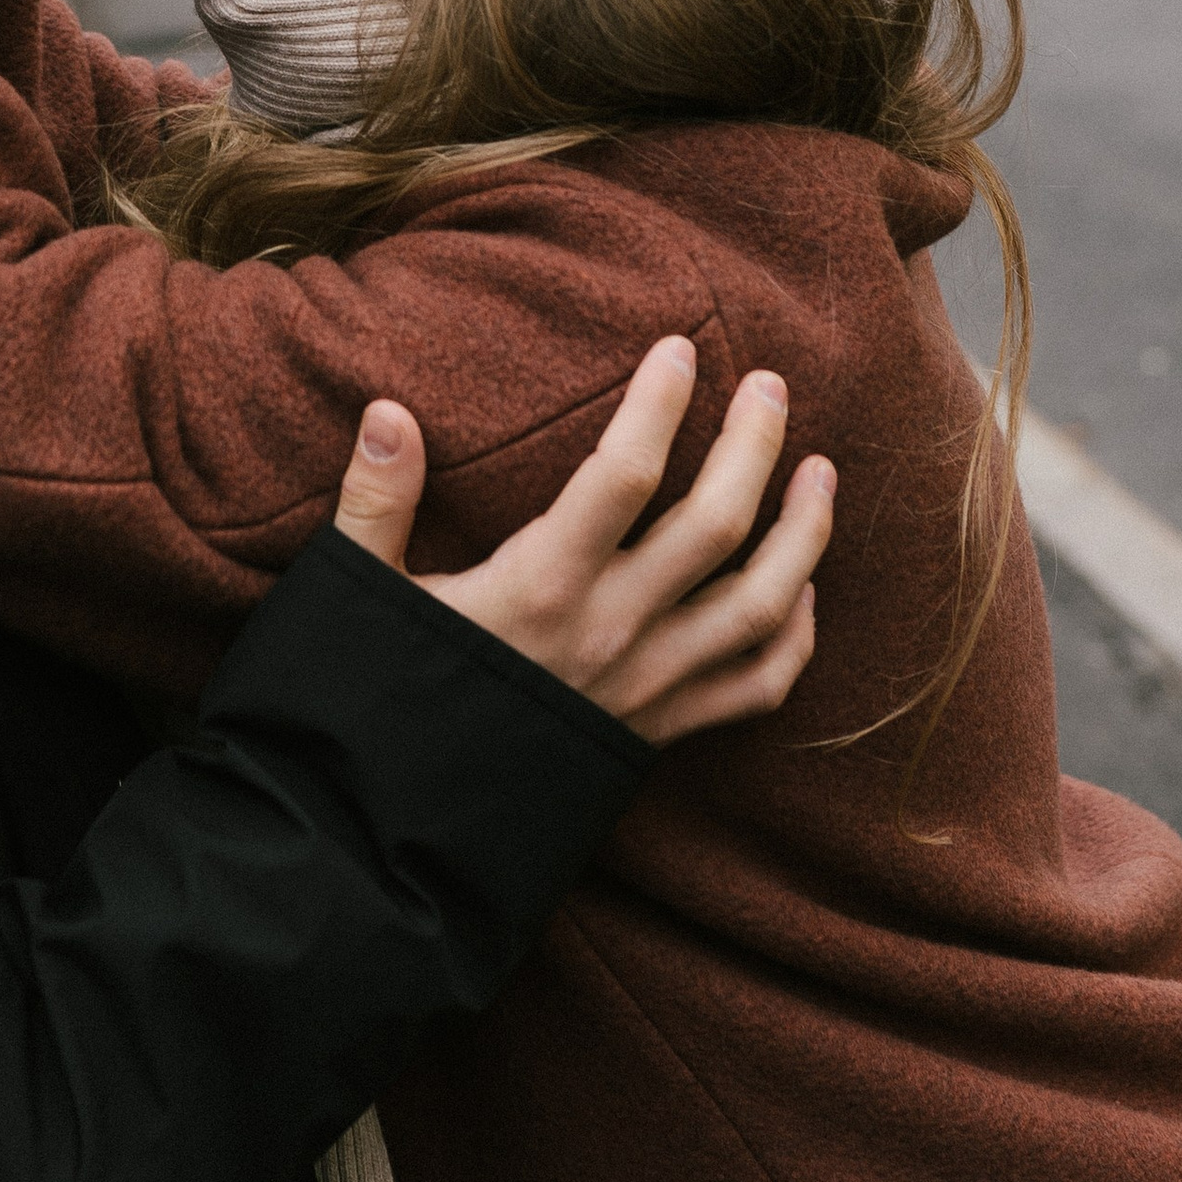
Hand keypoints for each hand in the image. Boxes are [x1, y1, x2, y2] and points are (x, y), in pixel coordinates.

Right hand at [332, 336, 830, 746]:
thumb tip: (387, 411)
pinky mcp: (661, 732)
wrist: (399, 835)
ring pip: (760, 603)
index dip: (657, 405)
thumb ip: (375, 500)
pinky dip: (793, 635)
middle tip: (769, 383)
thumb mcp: (359, 598)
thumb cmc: (377, 704)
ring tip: (822, 469)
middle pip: (716, 525)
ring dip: (804, 533)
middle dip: (754, 445)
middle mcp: (611, 631)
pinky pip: (756, 688)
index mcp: (541, 587)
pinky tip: (803, 587)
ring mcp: (648, 686)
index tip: (676, 346)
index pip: (623, 475)